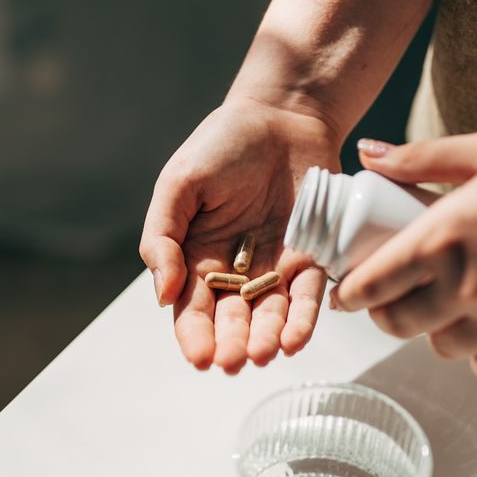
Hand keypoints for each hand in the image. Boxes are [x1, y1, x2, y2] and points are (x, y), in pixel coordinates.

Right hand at [140, 98, 339, 372]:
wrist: (281, 113)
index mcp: (197, 260)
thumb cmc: (221, 145)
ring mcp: (276, 268)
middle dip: (233, 344)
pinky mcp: (313, 258)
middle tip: (234, 362)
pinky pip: (310, 295)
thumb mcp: (179, 184)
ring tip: (265, 355)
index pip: (193, 310)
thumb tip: (163, 295)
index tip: (200, 357)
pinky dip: (303, 319)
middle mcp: (236, 273)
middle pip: (233, 320)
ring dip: (268, 339)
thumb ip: (162, 237)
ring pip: (272, 315)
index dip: (195, 336)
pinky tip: (295, 340)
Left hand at [335, 113, 476, 383]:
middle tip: (394, 297)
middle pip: (399, 324)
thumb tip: (366, 157)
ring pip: (442, 349)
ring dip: (436, 331)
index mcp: (445, 236)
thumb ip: (419, 159)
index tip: (348, 293)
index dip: (351, 293)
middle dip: (387, 312)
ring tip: (448, 305)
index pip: (372, 284)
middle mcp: (470, 285)